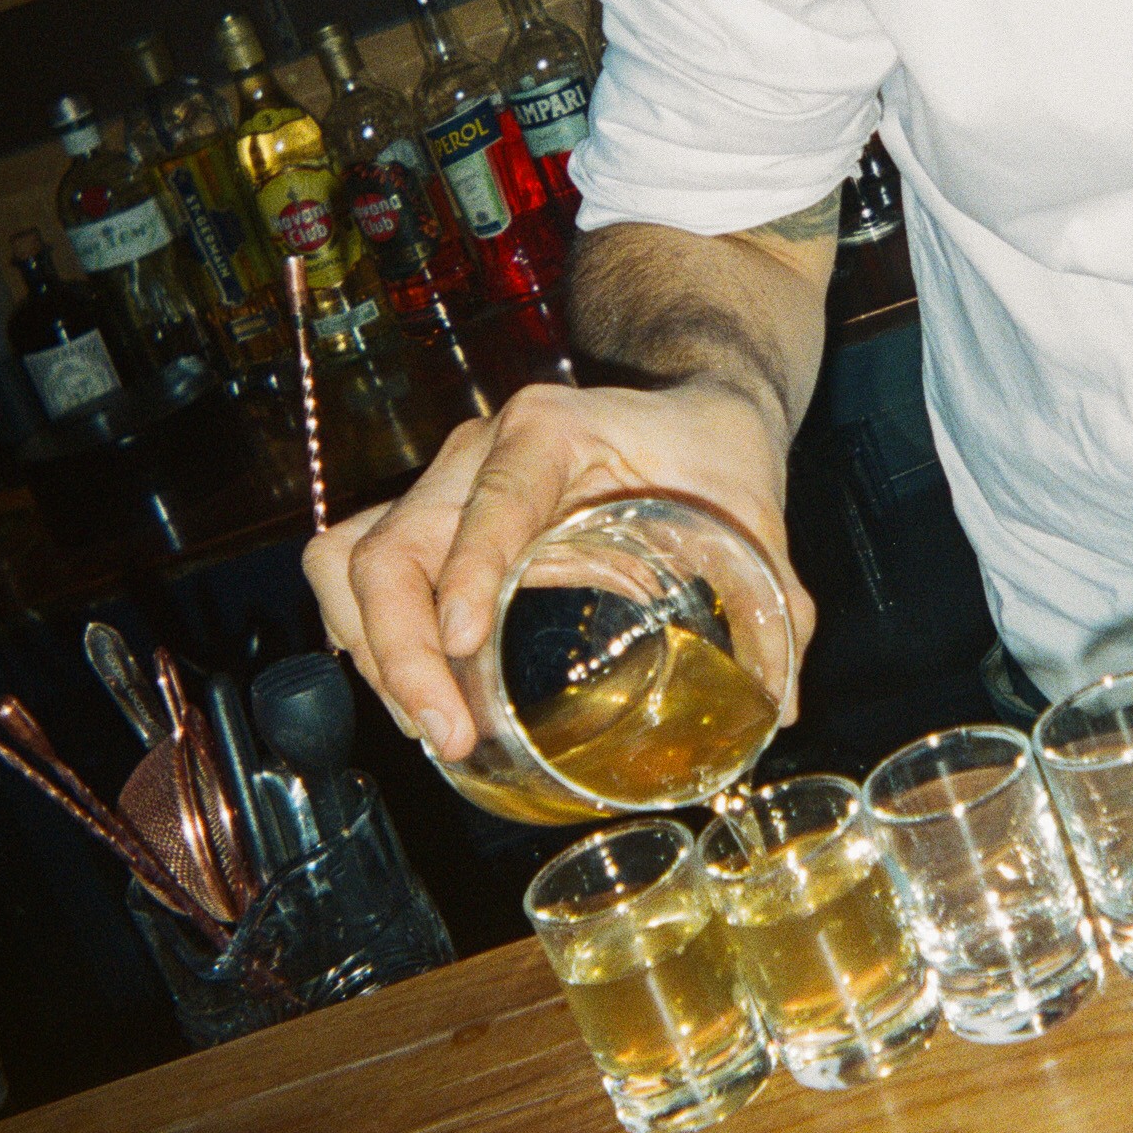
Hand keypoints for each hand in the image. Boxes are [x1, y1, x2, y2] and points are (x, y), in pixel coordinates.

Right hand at [304, 377, 812, 760]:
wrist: (686, 399)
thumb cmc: (711, 445)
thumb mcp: (751, 507)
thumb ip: (772, 599)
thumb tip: (781, 705)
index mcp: (552, 430)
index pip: (492, 499)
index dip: (471, 568)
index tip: (466, 642)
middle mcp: (480, 449)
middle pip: (392, 544)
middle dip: (403, 649)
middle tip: (450, 733)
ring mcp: (444, 482)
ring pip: (351, 558)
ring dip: (371, 651)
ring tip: (430, 725)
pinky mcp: (432, 519)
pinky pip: (356, 569)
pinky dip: (362, 636)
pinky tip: (409, 697)